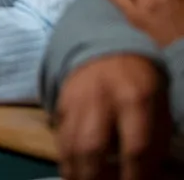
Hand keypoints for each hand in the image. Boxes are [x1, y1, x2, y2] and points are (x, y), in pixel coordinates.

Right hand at [54, 54, 171, 179]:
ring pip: (70, 143)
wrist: (106, 50)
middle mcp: (102, 99)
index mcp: (136, 99)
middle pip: (92, 147)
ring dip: (76, 172)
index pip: (136, 148)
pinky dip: (65, 157)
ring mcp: (77, 100)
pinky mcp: (60, 102)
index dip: (135, 176)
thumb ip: (154, 141)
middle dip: (96, 178)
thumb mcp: (158, 107)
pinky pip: (59, 136)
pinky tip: (73, 171)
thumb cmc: (140, 84)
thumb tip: (147, 175)